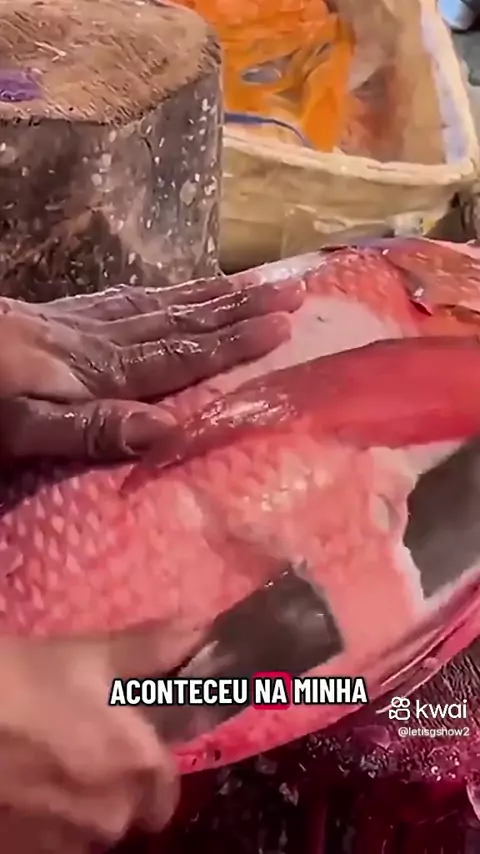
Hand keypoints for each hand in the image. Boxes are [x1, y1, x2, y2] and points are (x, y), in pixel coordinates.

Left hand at [0, 276, 303, 461]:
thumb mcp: (25, 427)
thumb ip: (91, 428)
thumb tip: (166, 431)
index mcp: (103, 370)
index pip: (182, 354)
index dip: (234, 341)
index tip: (286, 326)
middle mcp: (105, 338)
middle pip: (184, 320)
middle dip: (242, 307)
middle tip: (295, 290)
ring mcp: (86, 321)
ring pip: (164, 303)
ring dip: (216, 294)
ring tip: (259, 282)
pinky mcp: (68, 315)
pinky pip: (131, 298)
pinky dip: (168, 293)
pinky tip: (179, 291)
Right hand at [0, 618, 203, 847]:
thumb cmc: (25, 681)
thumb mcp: (88, 655)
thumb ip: (150, 650)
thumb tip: (199, 630)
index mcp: (137, 767)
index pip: (169, 785)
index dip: (153, 760)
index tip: (133, 739)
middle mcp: (110, 816)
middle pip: (130, 808)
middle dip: (117, 782)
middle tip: (85, 742)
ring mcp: (64, 842)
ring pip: (90, 826)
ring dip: (81, 801)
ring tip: (50, 757)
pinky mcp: (24, 850)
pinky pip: (53, 836)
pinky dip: (47, 814)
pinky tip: (27, 777)